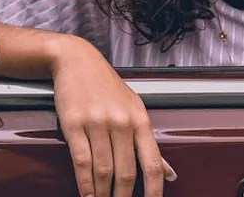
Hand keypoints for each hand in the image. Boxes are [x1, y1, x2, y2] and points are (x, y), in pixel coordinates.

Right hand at [50, 36, 175, 196]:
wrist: (77, 61)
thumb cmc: (107, 86)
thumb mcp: (134, 108)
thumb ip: (149, 142)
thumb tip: (169, 172)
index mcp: (140, 119)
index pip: (153, 163)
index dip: (155, 190)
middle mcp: (121, 122)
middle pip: (127, 172)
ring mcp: (98, 123)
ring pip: (104, 170)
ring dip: (103, 194)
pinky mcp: (74, 124)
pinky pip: (82, 161)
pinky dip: (84, 183)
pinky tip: (86, 193)